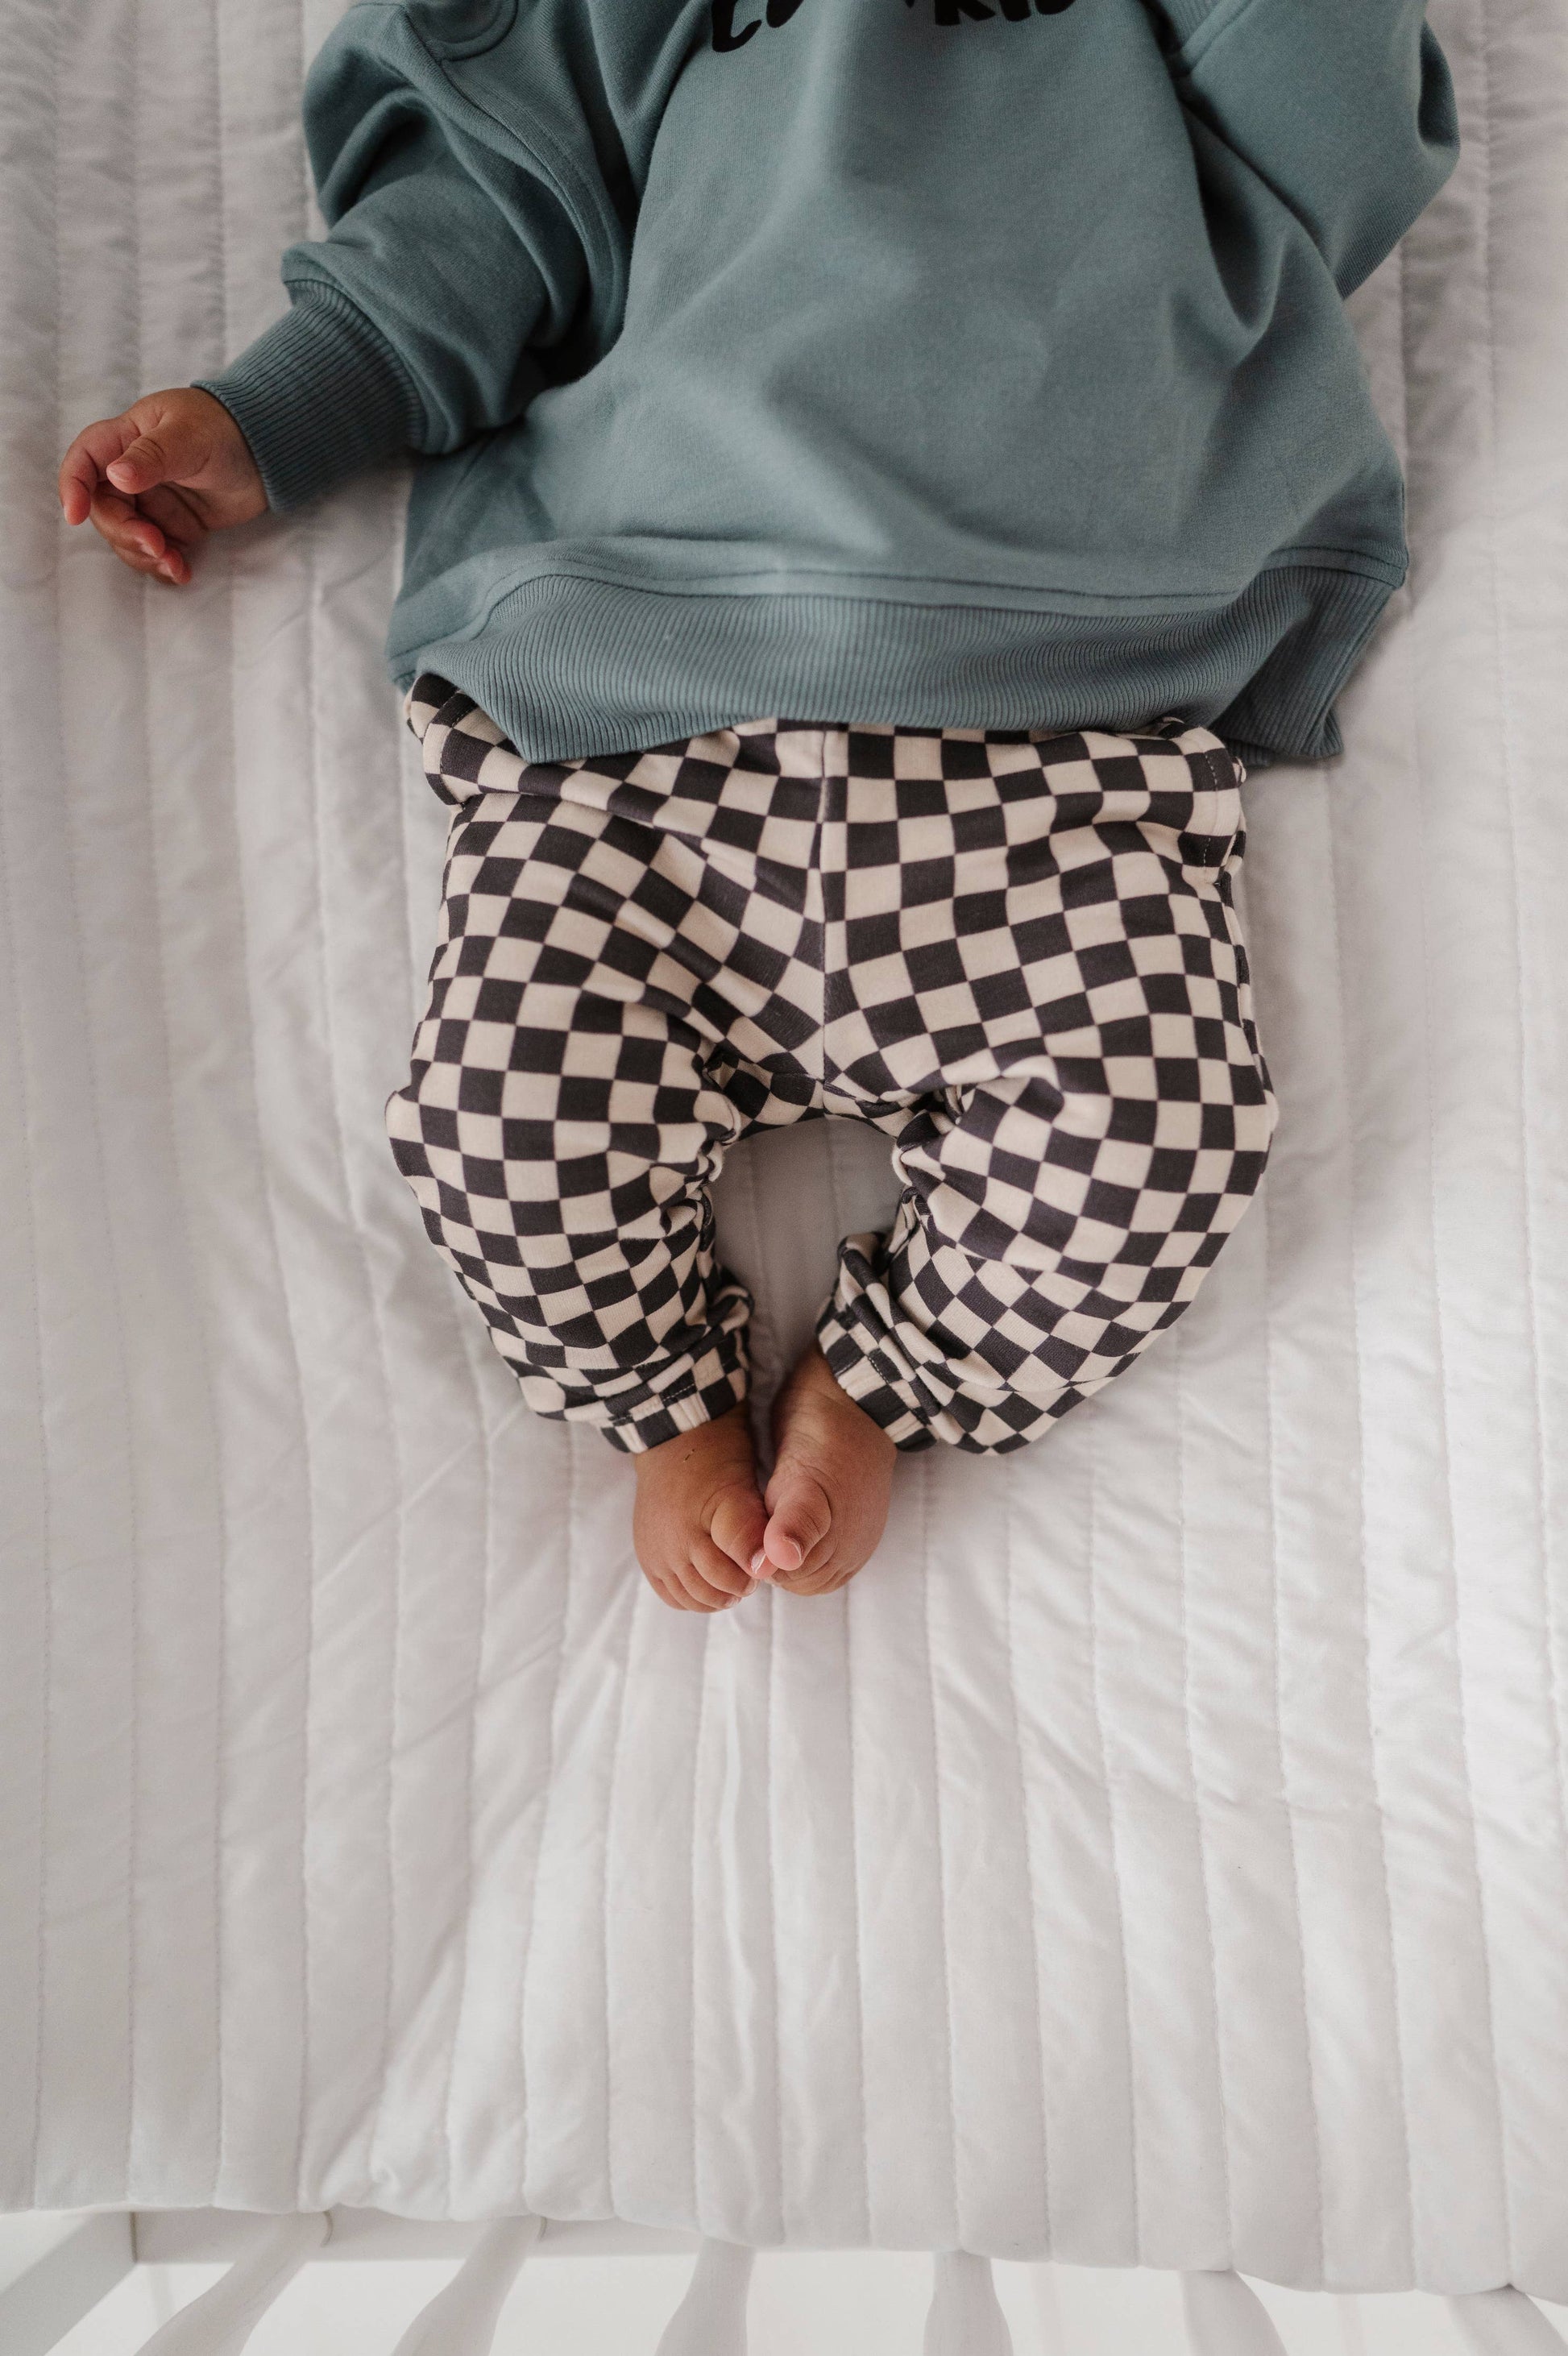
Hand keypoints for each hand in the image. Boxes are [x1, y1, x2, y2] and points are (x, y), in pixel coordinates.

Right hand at [57, 386, 266, 585]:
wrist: (266, 454)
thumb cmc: (224, 429)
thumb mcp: (189, 436)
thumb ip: (153, 456)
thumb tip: (117, 476)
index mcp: (125, 439)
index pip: (84, 461)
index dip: (73, 486)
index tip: (75, 515)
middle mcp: (131, 472)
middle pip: (105, 509)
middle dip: (124, 533)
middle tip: (155, 545)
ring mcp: (151, 502)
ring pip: (126, 537)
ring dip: (144, 556)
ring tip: (174, 564)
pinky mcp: (172, 526)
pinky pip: (155, 552)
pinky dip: (164, 566)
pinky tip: (182, 573)